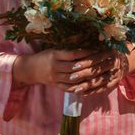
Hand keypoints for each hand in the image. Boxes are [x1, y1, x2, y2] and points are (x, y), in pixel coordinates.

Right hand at [12, 48, 127, 95]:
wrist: (30, 69)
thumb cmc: (45, 56)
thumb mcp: (55, 50)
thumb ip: (68, 50)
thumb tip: (87, 45)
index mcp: (55, 55)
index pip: (73, 54)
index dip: (86, 53)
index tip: (98, 50)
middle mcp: (55, 67)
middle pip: (76, 67)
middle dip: (92, 64)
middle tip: (104, 61)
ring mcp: (56, 78)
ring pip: (75, 79)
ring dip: (89, 77)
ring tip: (101, 73)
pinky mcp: (57, 86)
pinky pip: (71, 88)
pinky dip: (81, 87)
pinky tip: (92, 85)